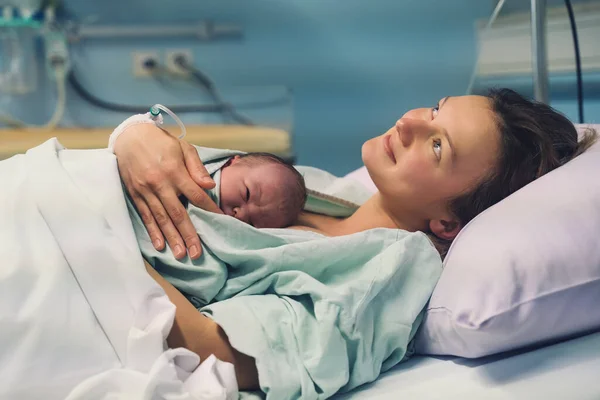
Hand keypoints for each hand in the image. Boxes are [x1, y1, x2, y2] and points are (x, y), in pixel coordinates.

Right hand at [114, 123, 221, 258]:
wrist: (130, 136)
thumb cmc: (161, 142)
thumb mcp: (183, 148)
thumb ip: (196, 167)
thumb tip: (210, 185)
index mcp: (175, 171)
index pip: (196, 195)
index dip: (209, 209)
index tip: (219, 222)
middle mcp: (160, 183)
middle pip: (178, 213)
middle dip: (189, 235)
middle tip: (197, 253)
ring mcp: (145, 191)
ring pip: (161, 219)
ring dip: (172, 238)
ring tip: (181, 254)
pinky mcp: (135, 195)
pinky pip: (146, 216)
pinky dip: (153, 232)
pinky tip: (160, 245)